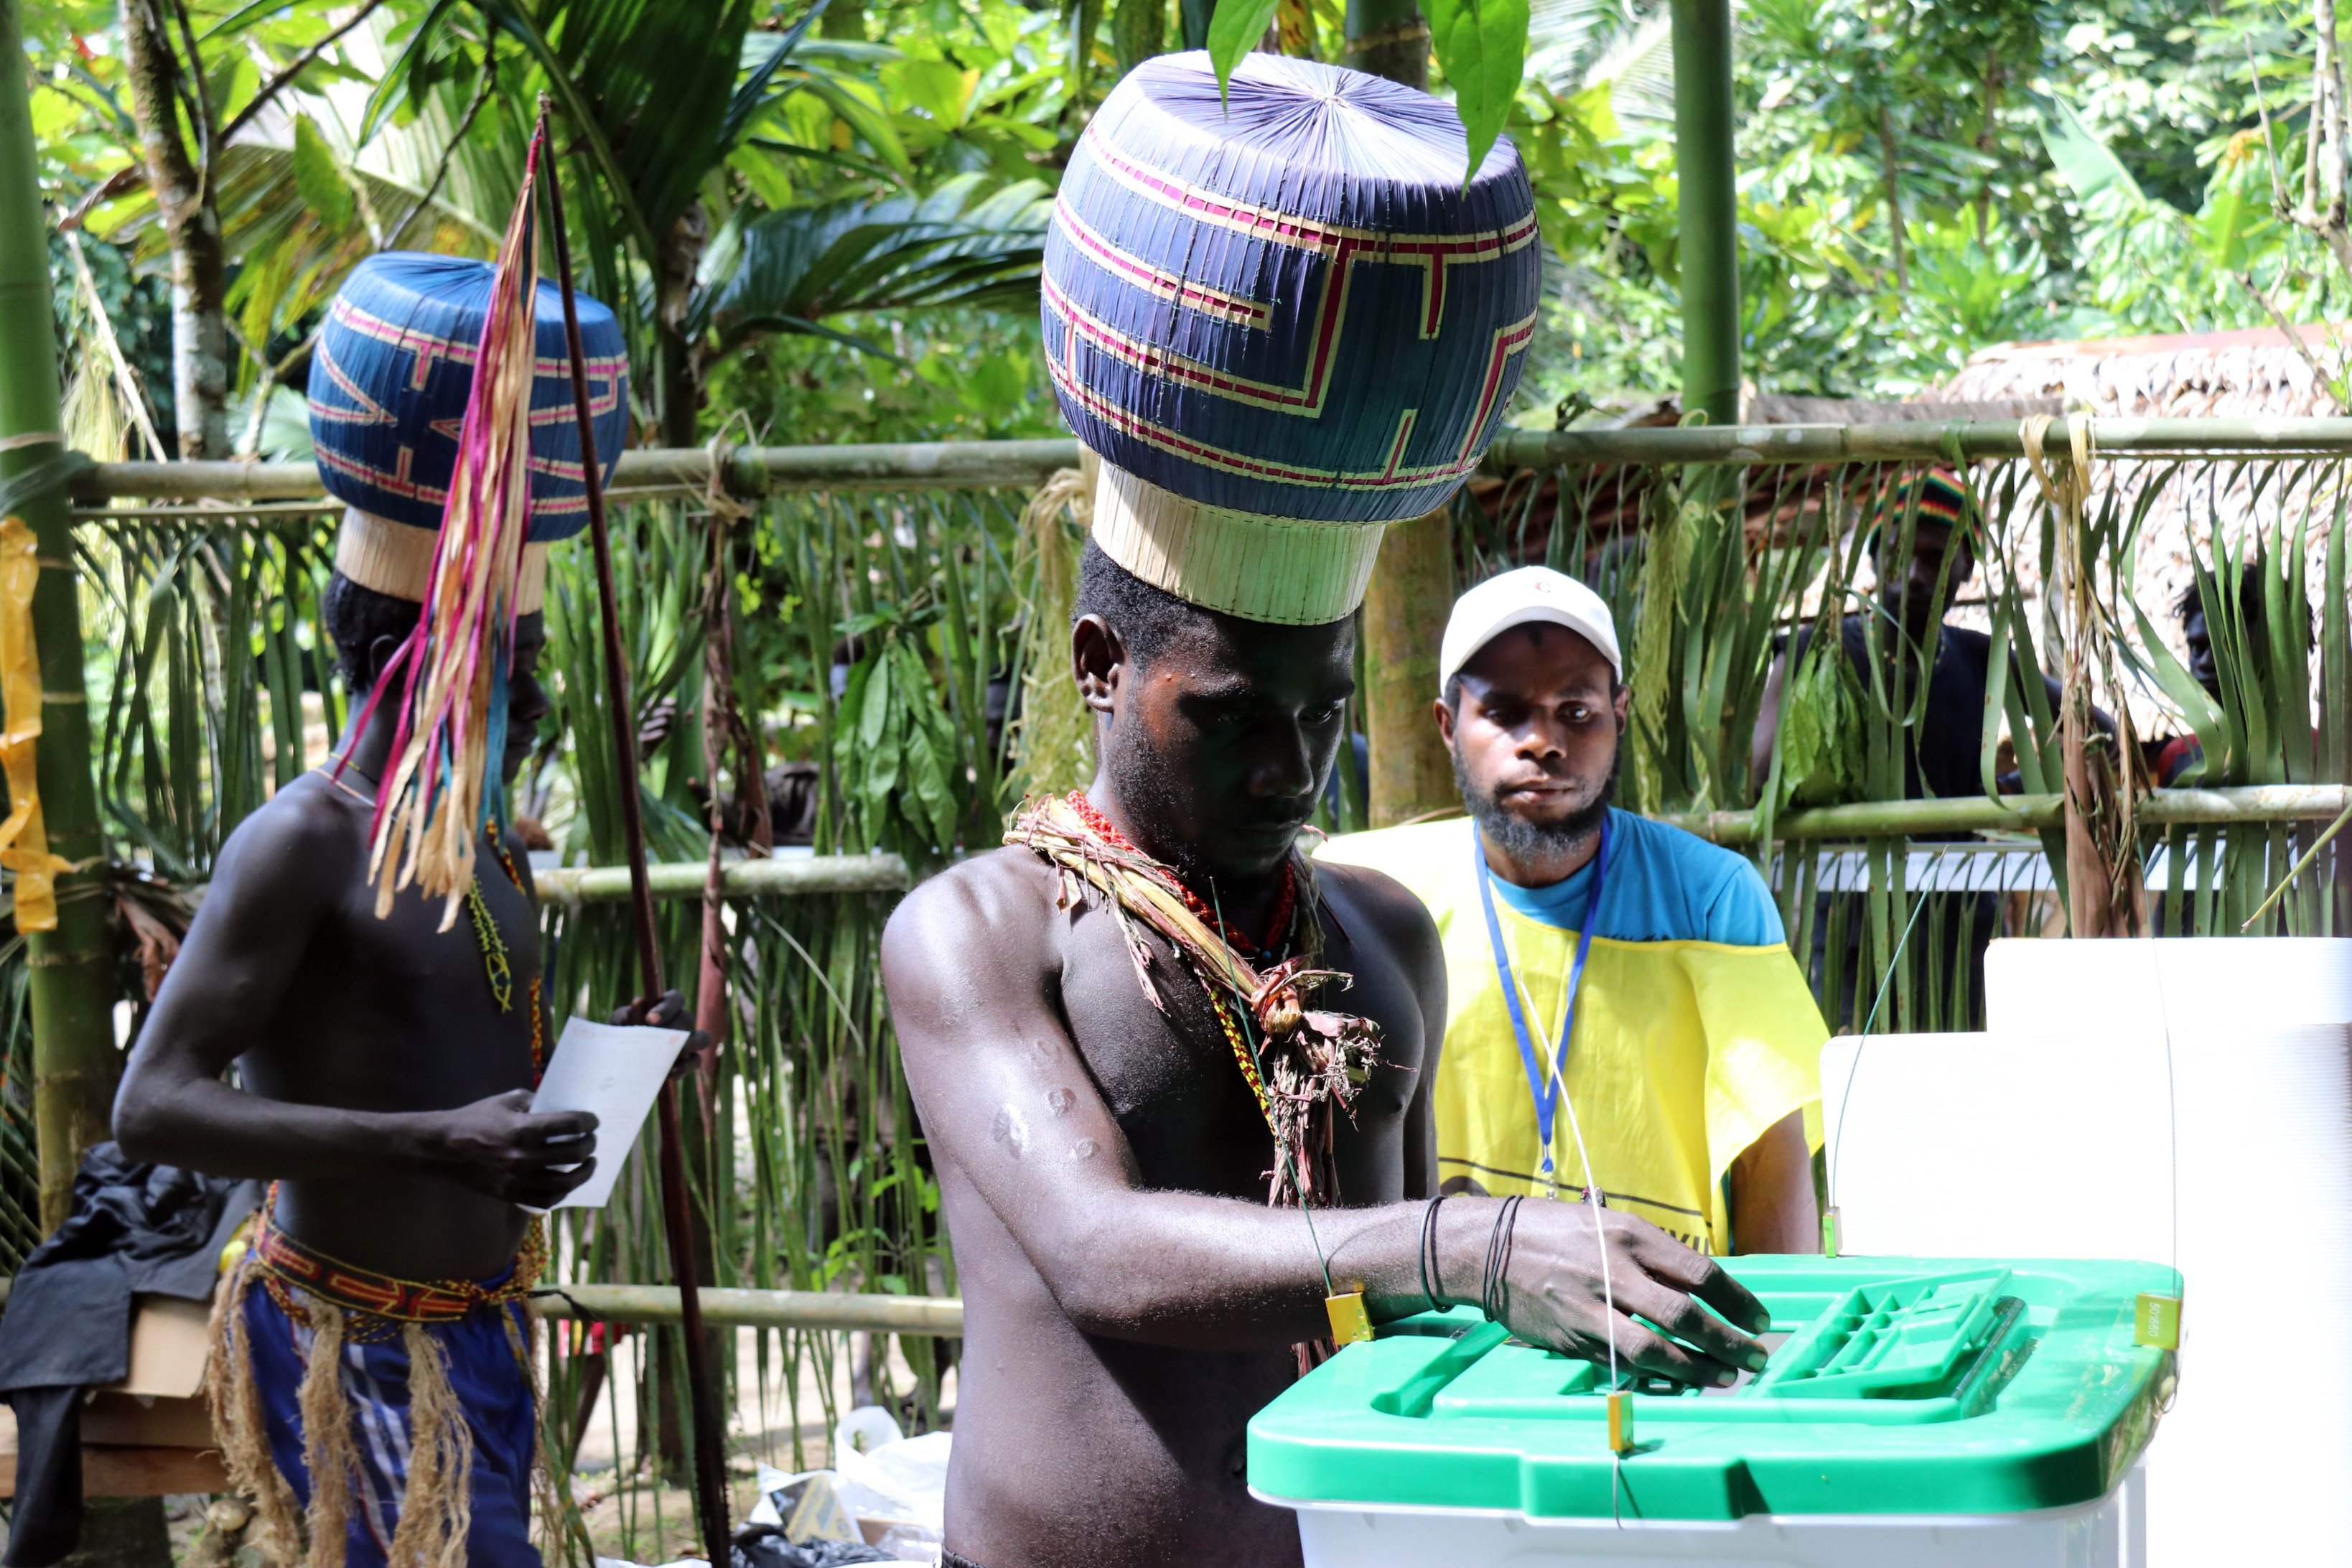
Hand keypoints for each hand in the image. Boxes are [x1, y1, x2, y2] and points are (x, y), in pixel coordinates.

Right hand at [425, 1089, 598, 1208]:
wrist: (444, 1148)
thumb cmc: (477, 1119)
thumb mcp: (507, 1101)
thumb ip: (537, 1101)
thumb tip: (565, 1105)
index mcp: (520, 1129)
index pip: (568, 1125)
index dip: (587, 1122)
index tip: (593, 1120)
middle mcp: (521, 1157)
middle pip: (572, 1154)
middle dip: (589, 1145)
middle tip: (592, 1139)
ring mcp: (516, 1179)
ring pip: (564, 1183)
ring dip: (584, 1172)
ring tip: (589, 1162)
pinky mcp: (510, 1194)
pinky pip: (546, 1200)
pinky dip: (563, 1192)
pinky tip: (568, 1182)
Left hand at [609, 989, 711, 1081]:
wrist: (619, 1059)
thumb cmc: (621, 1034)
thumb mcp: (619, 1023)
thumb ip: (629, 1014)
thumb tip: (639, 1001)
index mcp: (665, 1006)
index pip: (676, 999)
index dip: (667, 1007)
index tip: (650, 1019)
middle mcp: (680, 1021)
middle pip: (687, 1018)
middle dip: (673, 1028)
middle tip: (656, 1039)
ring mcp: (687, 1041)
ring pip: (703, 1038)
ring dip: (690, 1045)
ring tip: (670, 1053)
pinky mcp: (688, 1061)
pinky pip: (696, 1061)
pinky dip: (685, 1067)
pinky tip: (668, 1072)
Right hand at [1485, 1202, 1770, 1387]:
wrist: (1486, 1249)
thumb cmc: (1554, 1230)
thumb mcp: (1607, 1223)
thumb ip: (1651, 1255)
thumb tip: (1702, 1289)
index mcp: (1627, 1235)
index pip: (1700, 1272)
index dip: (1738, 1300)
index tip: (1761, 1318)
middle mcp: (1612, 1272)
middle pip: (1684, 1316)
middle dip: (1729, 1342)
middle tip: (1755, 1357)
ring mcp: (1590, 1310)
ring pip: (1655, 1351)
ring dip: (1698, 1369)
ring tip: (1725, 1378)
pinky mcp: (1571, 1339)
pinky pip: (1622, 1364)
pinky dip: (1655, 1375)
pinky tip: (1677, 1379)